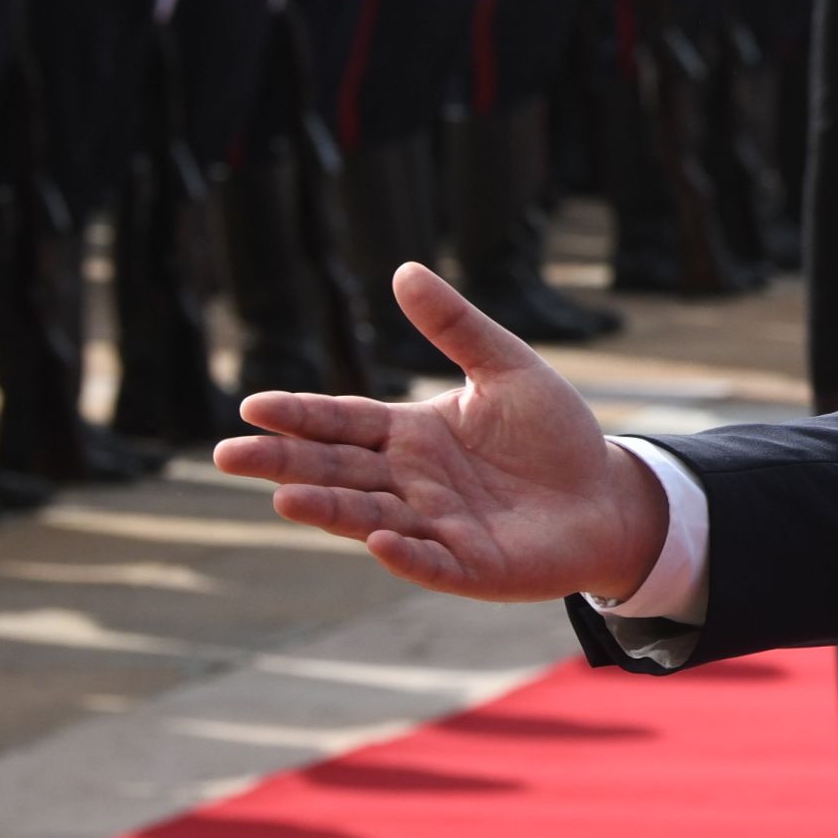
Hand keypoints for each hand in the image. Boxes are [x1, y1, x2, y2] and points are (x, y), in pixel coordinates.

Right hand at [212, 263, 669, 601]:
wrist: (608, 496)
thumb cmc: (554, 435)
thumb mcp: (508, 369)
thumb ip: (457, 327)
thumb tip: (405, 270)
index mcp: (411, 435)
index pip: (343, 421)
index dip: (300, 415)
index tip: (253, 405)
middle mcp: (410, 483)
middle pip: (337, 471)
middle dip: (284, 465)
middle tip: (229, 456)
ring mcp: (435, 527)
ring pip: (370, 516)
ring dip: (330, 510)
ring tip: (286, 500)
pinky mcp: (470, 566)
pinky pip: (432, 561)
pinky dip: (406, 553)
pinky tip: (382, 538)